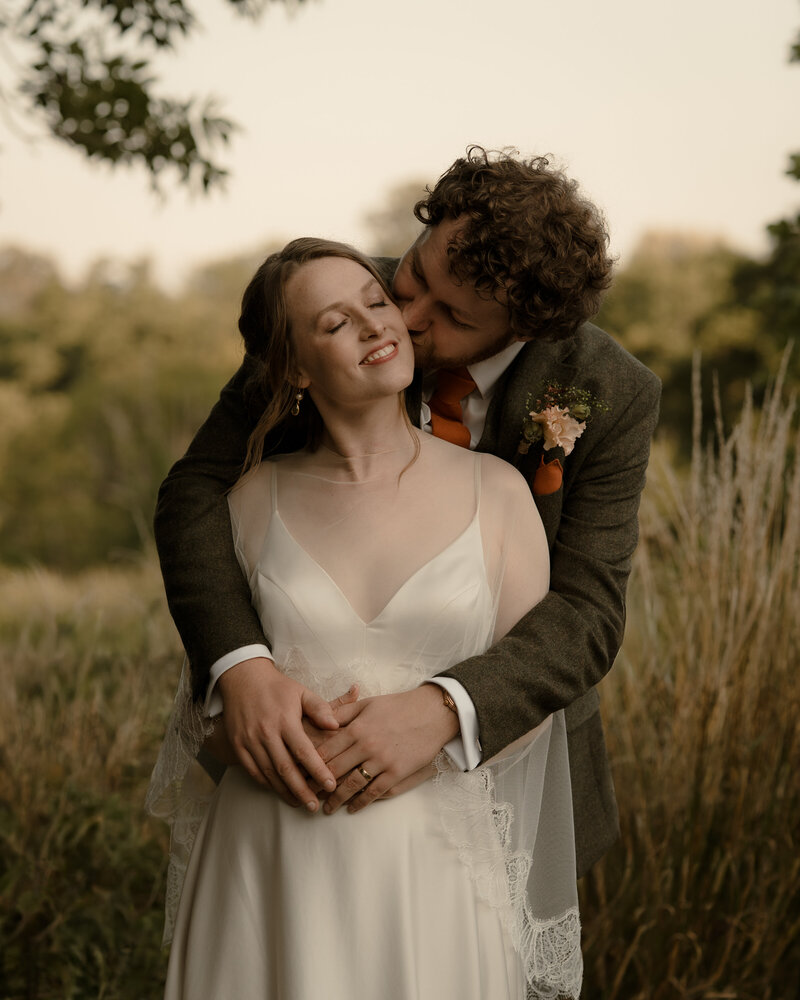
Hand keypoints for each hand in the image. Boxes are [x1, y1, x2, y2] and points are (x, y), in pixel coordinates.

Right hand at [217, 656, 339, 810]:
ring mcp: (249, 740)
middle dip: (302, 790)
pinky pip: (253, 771)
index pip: (304, 751)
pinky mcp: (238, 745)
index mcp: (285, 720)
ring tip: (300, 803)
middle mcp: (266, 732)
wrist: (243, 678)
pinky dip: (266, 784)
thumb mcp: (301, 692)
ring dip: (284, 791)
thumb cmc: (277, 687)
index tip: (331, 785)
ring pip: (268, 774)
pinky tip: (279, 791)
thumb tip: (336, 725)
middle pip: (285, 769)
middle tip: (315, 806)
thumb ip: (320, 708)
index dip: (318, 770)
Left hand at [316, 684, 458, 814]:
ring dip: (337, 799)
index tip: (300, 775)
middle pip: (334, 770)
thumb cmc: (398, 706)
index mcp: (356, 728)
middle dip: (318, 786)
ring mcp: (381, 761)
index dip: (310, 765)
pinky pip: (374, 792)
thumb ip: (343, 711)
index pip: (326, 751)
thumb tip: (322, 718)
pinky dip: (361, 803)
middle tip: (308, 796)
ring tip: (327, 808)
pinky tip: (352, 808)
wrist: (432, 713)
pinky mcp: (397, 773)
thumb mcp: (368, 703)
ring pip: (351, 785)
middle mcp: (366, 746)